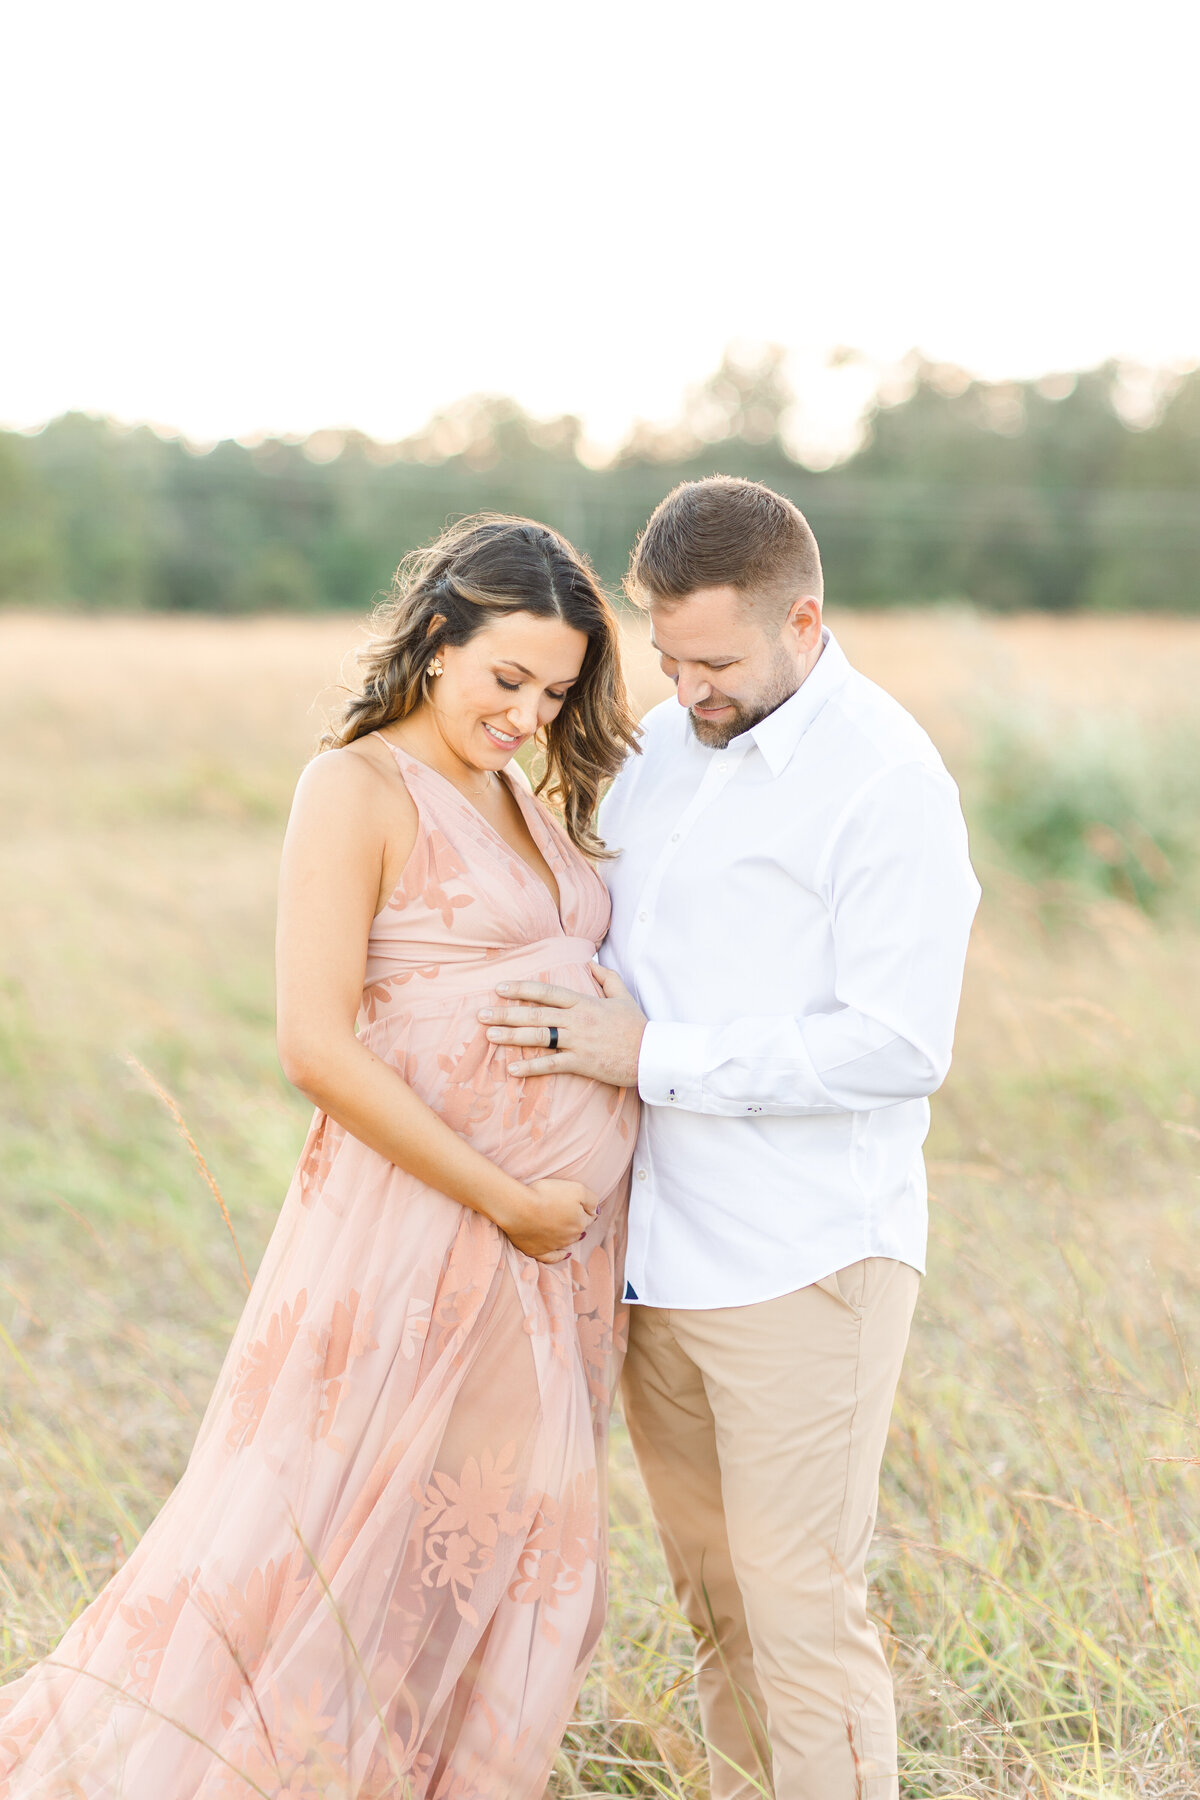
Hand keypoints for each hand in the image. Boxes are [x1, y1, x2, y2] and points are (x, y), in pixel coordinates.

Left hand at [479, 968, 646, 1086]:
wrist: (652, 1054)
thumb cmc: (637, 1026)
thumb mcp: (623, 996)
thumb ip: (606, 978)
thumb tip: (591, 962)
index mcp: (584, 1002)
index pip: (547, 992)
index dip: (522, 989)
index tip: (500, 988)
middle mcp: (577, 1020)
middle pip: (535, 1014)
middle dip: (506, 1014)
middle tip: (481, 1014)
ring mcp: (578, 1042)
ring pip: (539, 1037)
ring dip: (512, 1036)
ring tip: (489, 1035)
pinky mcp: (582, 1063)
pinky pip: (551, 1065)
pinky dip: (531, 1067)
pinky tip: (512, 1068)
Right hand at [497, 1177, 599, 1262]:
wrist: (519, 1208)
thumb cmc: (546, 1194)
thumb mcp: (576, 1189)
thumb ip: (591, 1200)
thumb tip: (597, 1211)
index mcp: (579, 1222)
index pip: (589, 1217)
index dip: (586, 1209)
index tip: (582, 1204)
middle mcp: (569, 1237)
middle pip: (579, 1230)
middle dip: (578, 1222)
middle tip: (573, 1214)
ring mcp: (553, 1246)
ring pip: (568, 1242)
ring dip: (570, 1236)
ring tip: (567, 1229)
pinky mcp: (537, 1251)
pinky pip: (552, 1258)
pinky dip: (559, 1256)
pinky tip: (564, 1254)